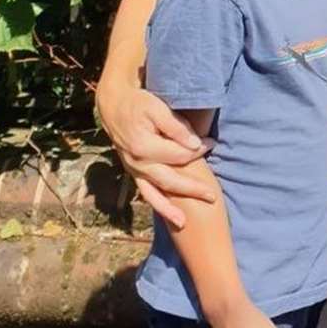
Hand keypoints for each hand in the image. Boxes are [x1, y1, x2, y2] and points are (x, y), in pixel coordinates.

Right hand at [97, 82, 213, 227]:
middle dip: (192, 189)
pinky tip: (168, 214)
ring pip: (153, 193)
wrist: (114, 105)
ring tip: (183, 223)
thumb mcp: (158, 108)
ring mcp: (133, 170)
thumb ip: (176, 127)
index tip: (212, 142)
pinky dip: (156, 203)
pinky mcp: (132, 172)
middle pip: (169, 180)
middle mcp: (137, 163)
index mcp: (144, 147)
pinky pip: (144, 192)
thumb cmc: (139, 104)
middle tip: (212, 196)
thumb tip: (195, 144)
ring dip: (168, 209)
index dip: (199, 149)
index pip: (179, 155)